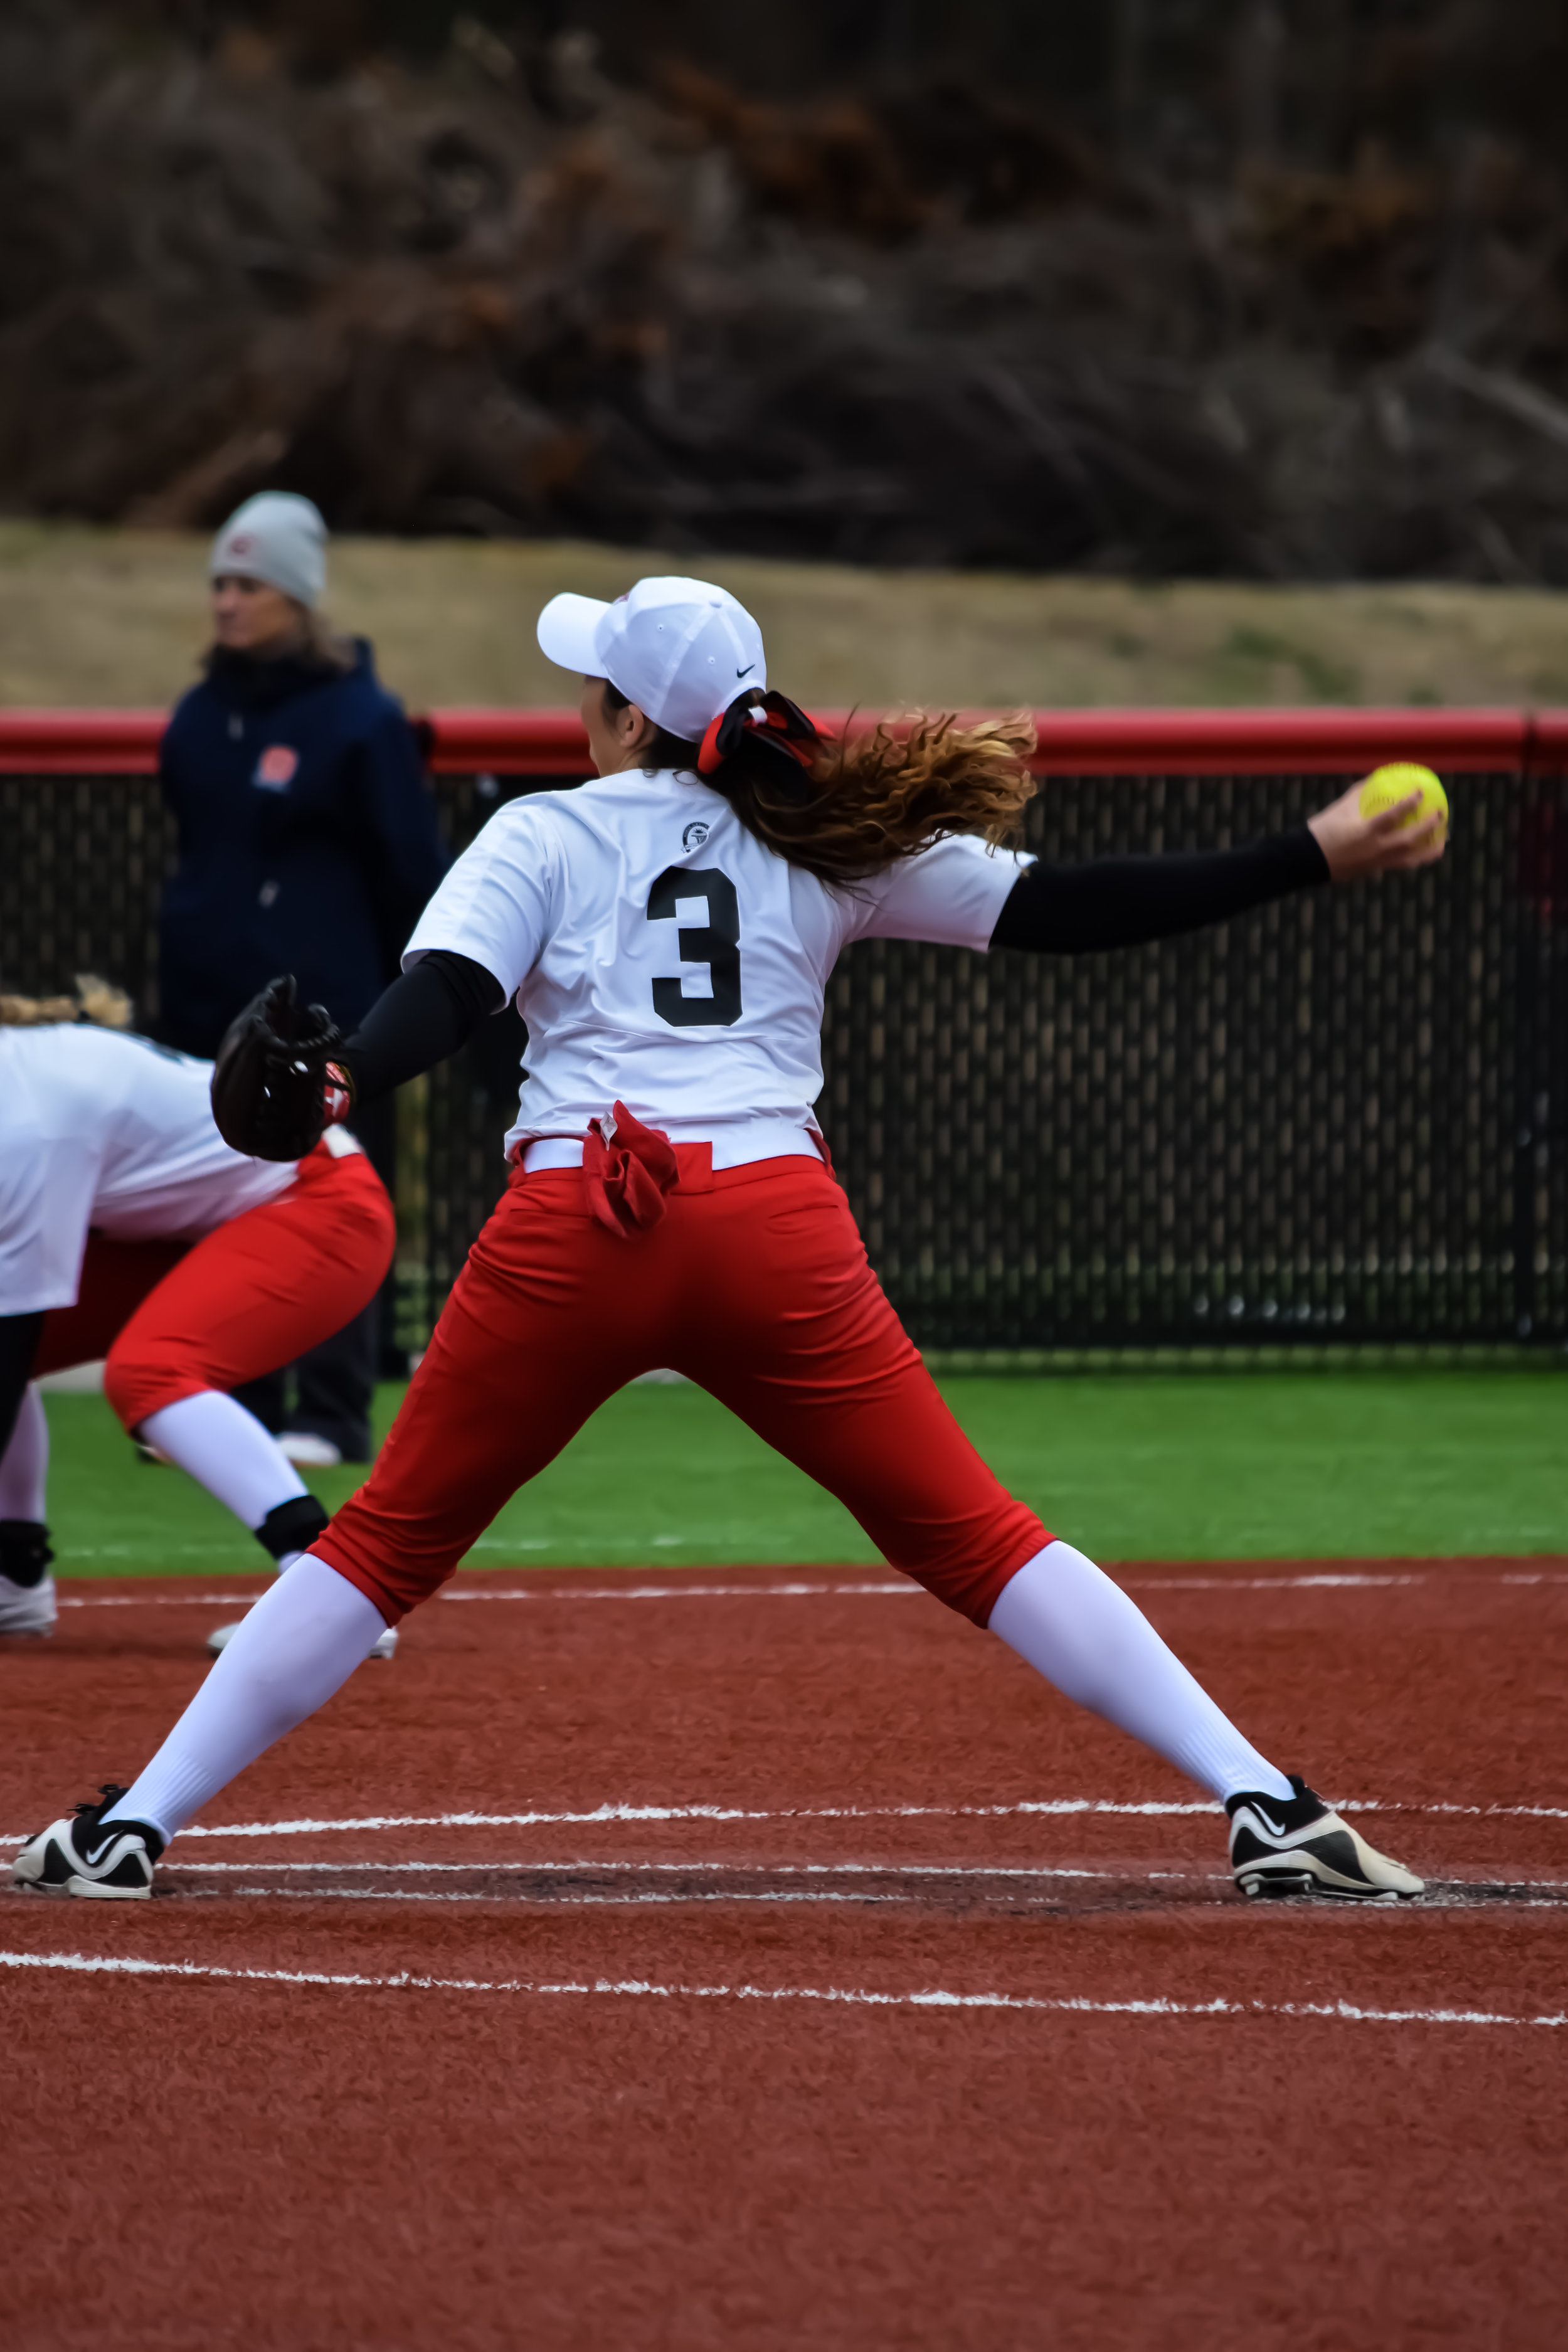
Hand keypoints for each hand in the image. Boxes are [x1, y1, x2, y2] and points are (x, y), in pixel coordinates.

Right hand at [1307, 778, 1446, 881]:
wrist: (1307, 860)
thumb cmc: (1321, 830)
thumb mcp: (1339, 808)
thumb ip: (1359, 794)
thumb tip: (1375, 779)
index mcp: (1366, 831)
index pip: (1393, 815)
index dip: (1410, 802)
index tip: (1420, 791)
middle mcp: (1375, 849)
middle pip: (1410, 839)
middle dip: (1429, 826)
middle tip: (1441, 814)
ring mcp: (1376, 863)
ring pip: (1410, 860)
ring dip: (1429, 851)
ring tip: (1440, 843)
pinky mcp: (1374, 871)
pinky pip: (1399, 865)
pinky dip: (1412, 858)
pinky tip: (1419, 853)